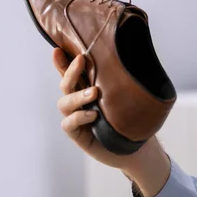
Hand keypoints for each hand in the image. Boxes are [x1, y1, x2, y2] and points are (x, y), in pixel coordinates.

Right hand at [53, 48, 152, 170]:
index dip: (63, 62)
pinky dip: (79, 117)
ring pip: (64, 102)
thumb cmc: (132, 119)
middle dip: (70, 71)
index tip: (58, 49)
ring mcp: (76, 117)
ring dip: (77, 95)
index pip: (73, 74)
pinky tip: (92, 115)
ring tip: (94, 92)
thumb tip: (138, 56)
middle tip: (81, 60)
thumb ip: (126, 81)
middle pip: (66, 84)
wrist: (136, 146)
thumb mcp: (129, 96)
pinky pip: (69, 123)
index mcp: (88, 89)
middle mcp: (79, 102)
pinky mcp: (77, 134)